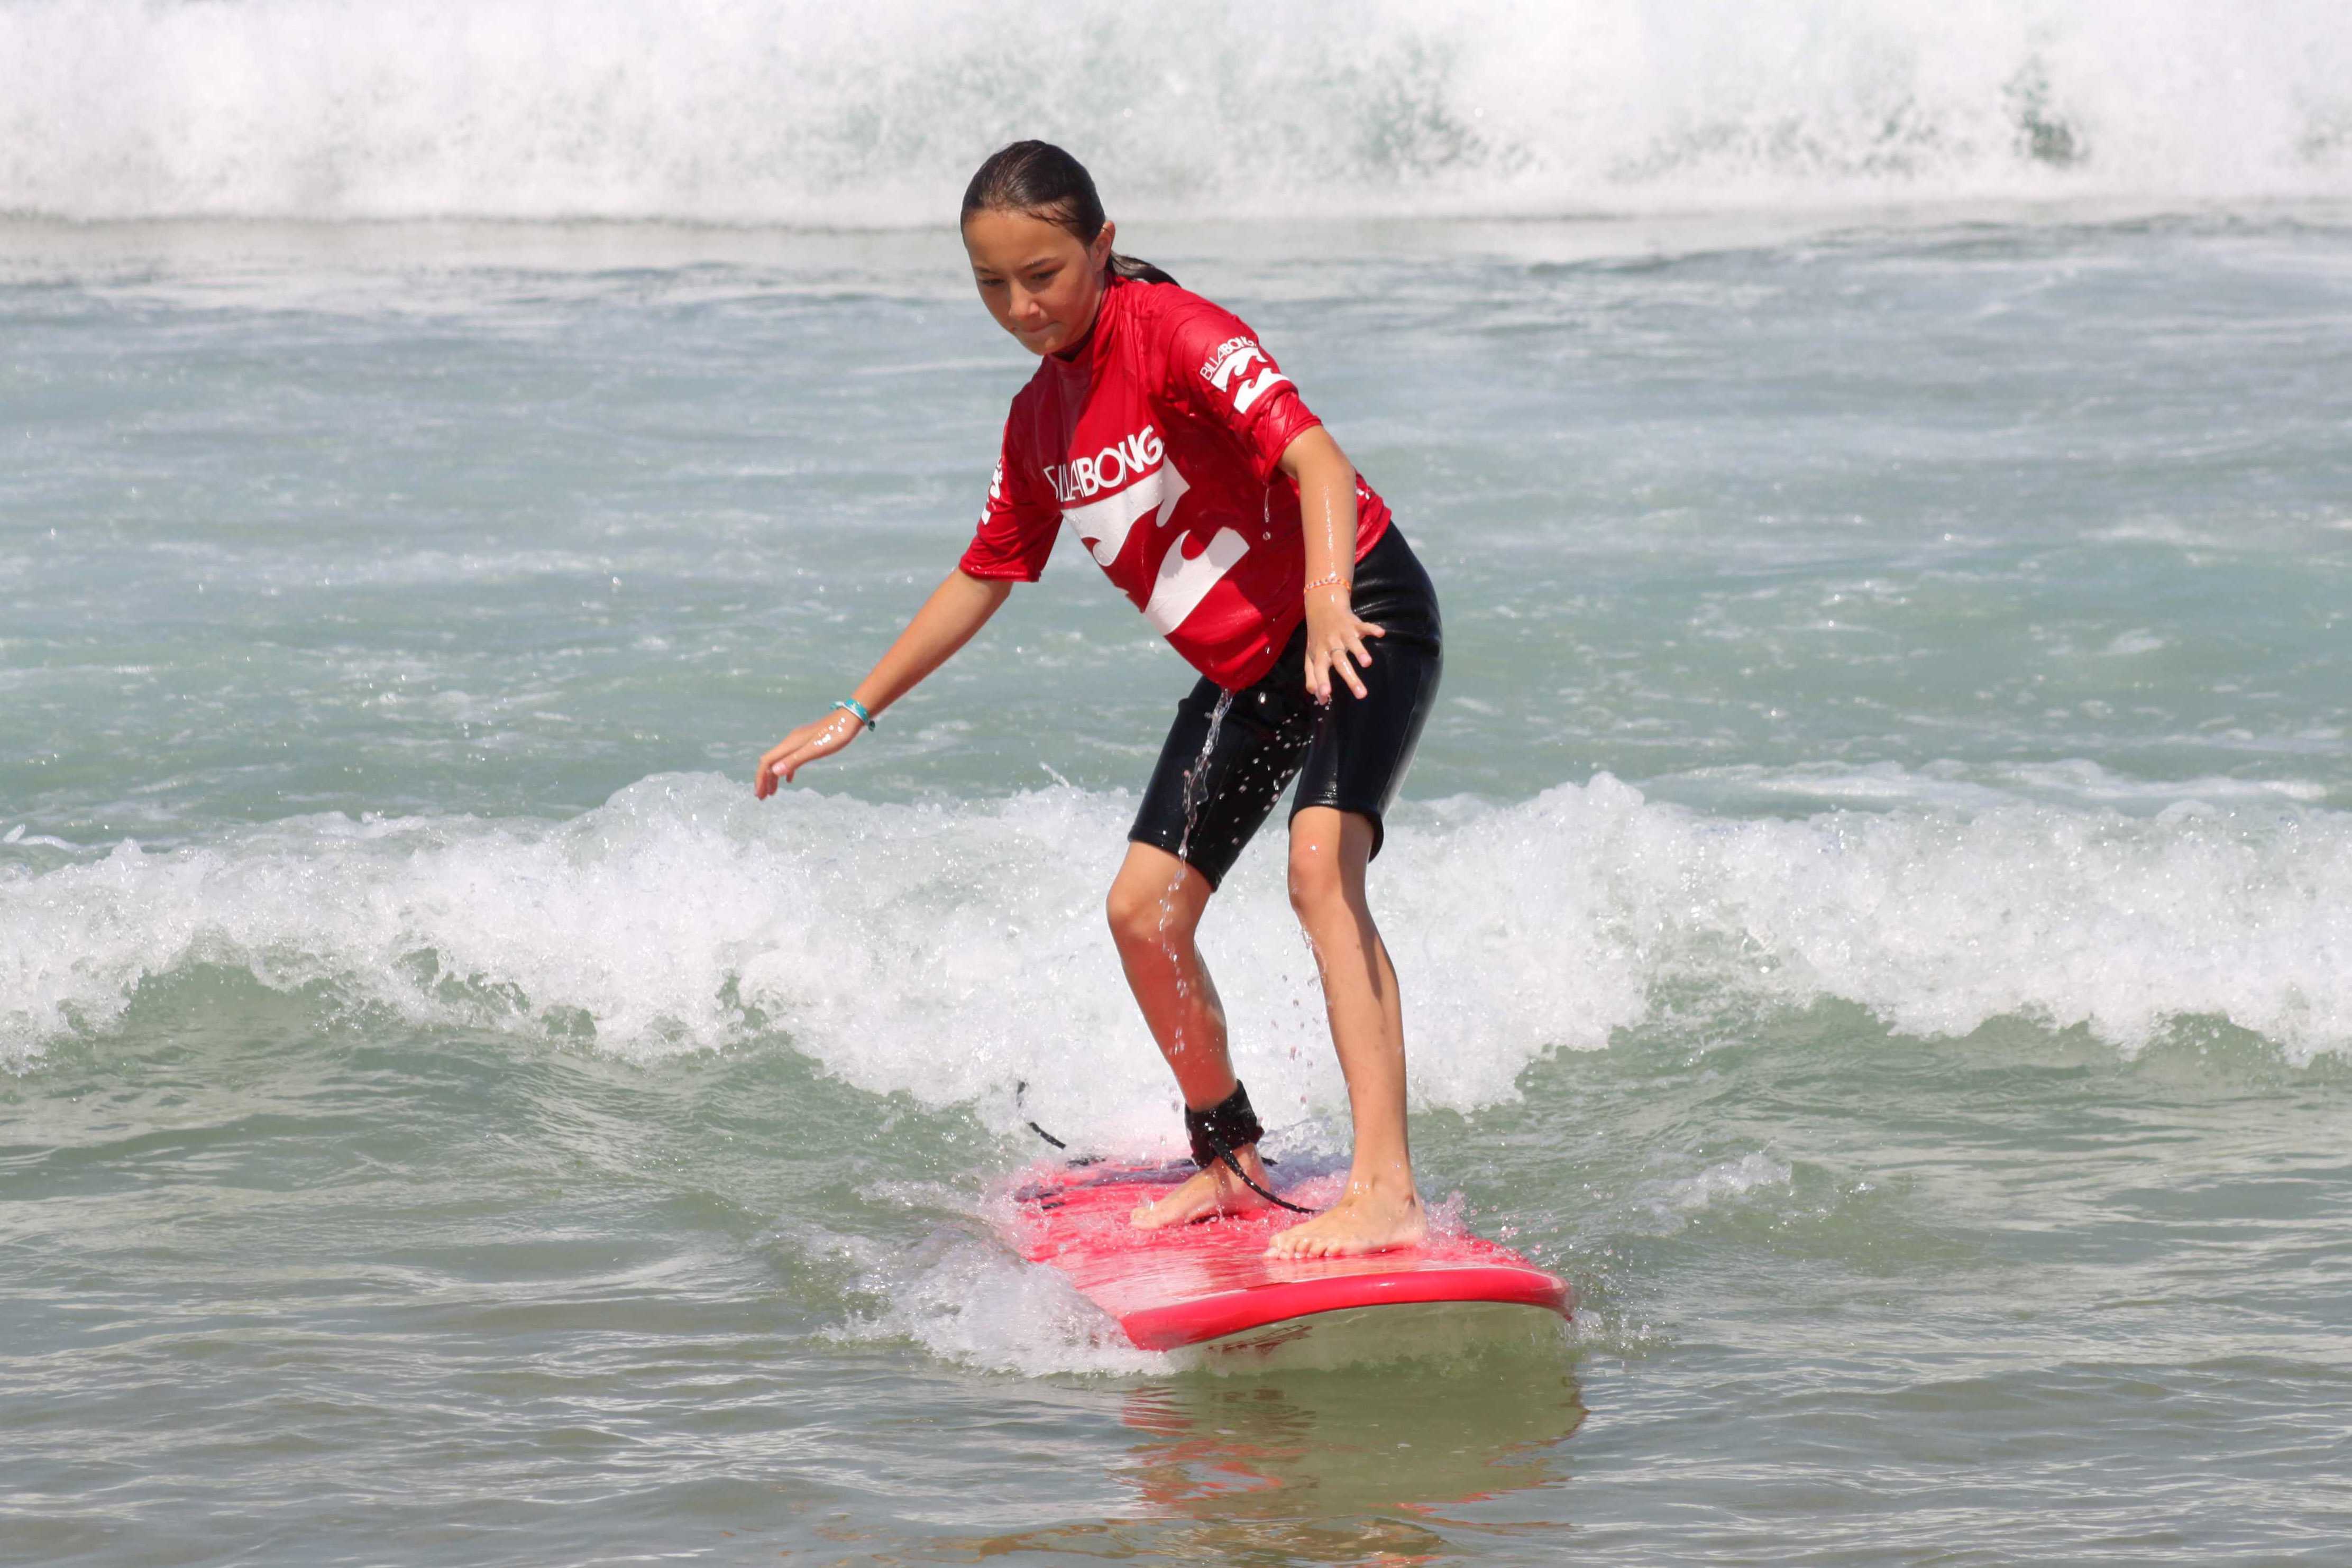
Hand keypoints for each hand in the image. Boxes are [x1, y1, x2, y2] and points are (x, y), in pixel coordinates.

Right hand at [754, 709, 864, 797]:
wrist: (850, 718)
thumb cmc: (835, 734)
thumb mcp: (816, 749)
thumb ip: (795, 760)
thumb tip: (774, 772)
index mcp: (790, 744)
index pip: (767, 762)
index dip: (761, 778)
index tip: (760, 794)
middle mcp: (790, 742)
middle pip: (771, 762)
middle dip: (764, 780)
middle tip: (762, 797)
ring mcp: (798, 742)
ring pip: (780, 761)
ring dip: (774, 777)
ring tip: (772, 793)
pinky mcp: (807, 743)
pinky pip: (791, 758)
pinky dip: (787, 770)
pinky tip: (789, 780)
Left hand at [1302, 590, 1383, 704]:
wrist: (1322, 608)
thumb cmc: (1318, 638)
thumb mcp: (1310, 657)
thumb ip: (1313, 677)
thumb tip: (1319, 698)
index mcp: (1320, 654)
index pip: (1319, 670)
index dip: (1322, 681)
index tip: (1326, 694)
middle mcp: (1331, 645)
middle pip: (1340, 662)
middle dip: (1350, 678)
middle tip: (1362, 695)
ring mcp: (1343, 634)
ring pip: (1352, 644)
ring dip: (1359, 652)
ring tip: (1367, 663)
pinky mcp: (1354, 624)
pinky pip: (1364, 626)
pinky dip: (1372, 629)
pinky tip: (1381, 633)